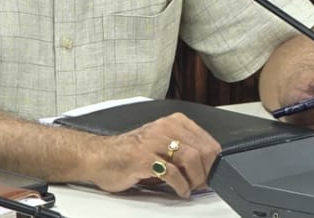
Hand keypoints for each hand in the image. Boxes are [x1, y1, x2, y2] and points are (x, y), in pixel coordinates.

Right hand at [87, 112, 221, 197]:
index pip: (206, 140)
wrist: (100, 156)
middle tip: (202, 183)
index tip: (211, 173)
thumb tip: (207, 165)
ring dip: (195, 179)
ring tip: (190, 187)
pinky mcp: (143, 159)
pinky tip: (180, 190)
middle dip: (206, 171)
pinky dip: (181, 185)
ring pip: (190, 158)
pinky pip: (172, 173)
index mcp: (173, 122)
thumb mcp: (161, 143)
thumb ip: (182, 148)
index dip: (213, 161)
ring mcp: (154, 142)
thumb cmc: (131, 152)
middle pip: (202, 149)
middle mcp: (165, 128)